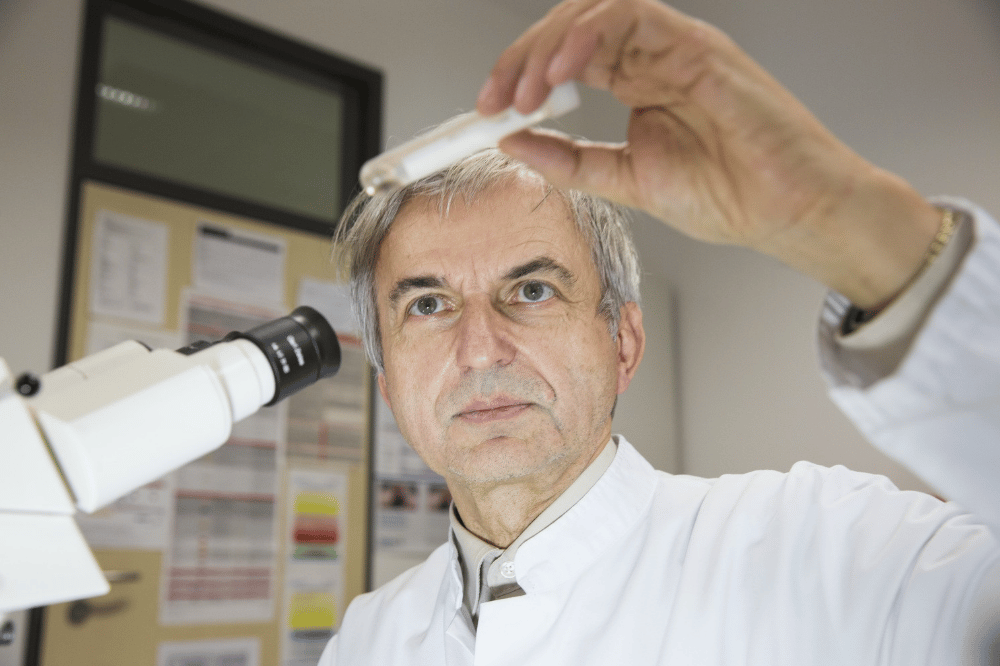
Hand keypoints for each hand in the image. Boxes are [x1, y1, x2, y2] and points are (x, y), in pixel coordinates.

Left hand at [479, 0, 940, 307]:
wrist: (786, 212)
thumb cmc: (729, 196)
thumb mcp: (625, 180)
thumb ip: (570, 160)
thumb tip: (514, 143)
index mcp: (638, 82)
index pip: (565, 59)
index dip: (520, 75)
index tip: (487, 110)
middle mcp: (652, 57)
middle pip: (570, 28)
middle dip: (522, 58)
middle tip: (494, 99)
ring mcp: (674, 46)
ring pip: (594, 10)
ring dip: (548, 46)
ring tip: (525, 92)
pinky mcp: (697, 44)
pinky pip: (630, 14)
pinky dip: (586, 36)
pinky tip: (562, 73)